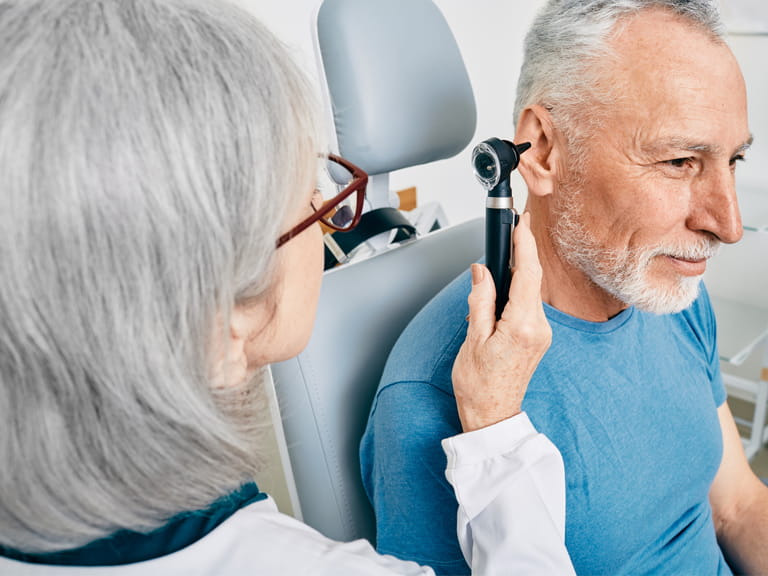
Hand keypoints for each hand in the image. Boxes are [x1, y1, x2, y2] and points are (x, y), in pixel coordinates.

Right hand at [452, 212, 550, 431]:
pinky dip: (518, 290)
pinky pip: (529, 304)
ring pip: (531, 291)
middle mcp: (539, 328)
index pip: (528, 275)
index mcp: (522, 326)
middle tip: (513, 229)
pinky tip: (505, 288)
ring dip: (519, 272)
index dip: (525, 245)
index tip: (522, 223)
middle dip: (522, 253)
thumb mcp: (473, 338)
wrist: (492, 414)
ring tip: (503, 258)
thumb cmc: (479, 384)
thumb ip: (481, 300)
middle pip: (532, 279)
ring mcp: (542, 334)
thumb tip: (483, 272)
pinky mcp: (538, 337)